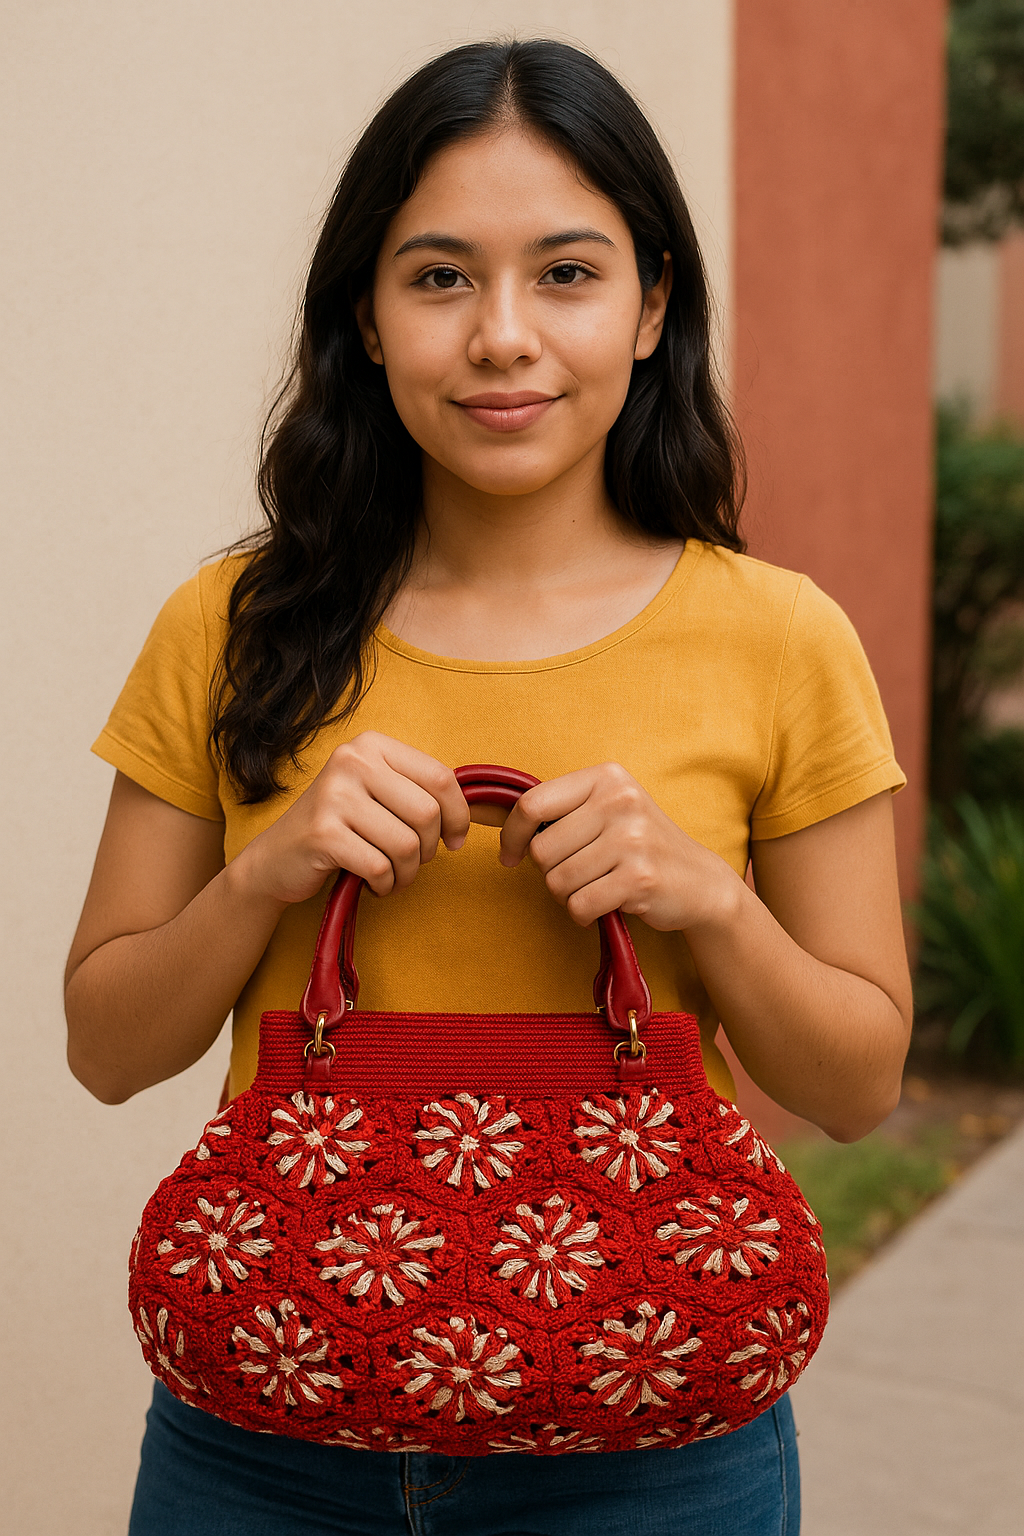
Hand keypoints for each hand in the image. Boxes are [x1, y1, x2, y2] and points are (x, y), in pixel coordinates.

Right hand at [232, 732, 470, 906]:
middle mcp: (352, 761)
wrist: (276, 859)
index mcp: (371, 746)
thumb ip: (420, 793)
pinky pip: (381, 867)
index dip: (459, 815)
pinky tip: (373, 884)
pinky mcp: (322, 833)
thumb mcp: (379, 796)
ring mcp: (334, 796)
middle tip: (412, 862)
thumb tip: (480, 811)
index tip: (454, 840)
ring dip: (407, 873)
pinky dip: (385, 885)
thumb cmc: (340, 829)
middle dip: (429, 849)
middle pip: (427, 813)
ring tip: (392, 876)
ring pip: (407, 845)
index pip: (440, 778)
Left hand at [499, 763, 738, 931]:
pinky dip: (584, 914)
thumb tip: (489, 817)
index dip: (511, 836)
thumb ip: (559, 811)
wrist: (699, 881)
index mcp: (606, 777)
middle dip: (550, 872)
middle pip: (541, 849)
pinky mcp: (639, 877)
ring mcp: (632, 838)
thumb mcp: (606, 811)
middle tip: (579, 874)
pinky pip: (580, 905)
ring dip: (569, 895)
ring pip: (557, 881)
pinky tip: (604, 905)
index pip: (532, 804)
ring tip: (595, 887)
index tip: (510, 856)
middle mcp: (619, 801)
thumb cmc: (639, 846)